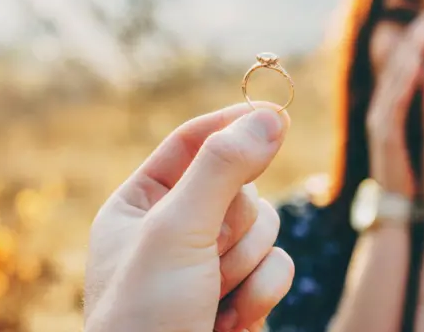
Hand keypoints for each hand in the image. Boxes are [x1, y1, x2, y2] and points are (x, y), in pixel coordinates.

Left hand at [84, 102, 293, 331]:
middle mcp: (178, 227)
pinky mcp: (243, 290)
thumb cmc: (146, 315)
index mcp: (142, 203)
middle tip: (205, 256)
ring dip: (246, 264)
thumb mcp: (175, 231)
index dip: (232, 124)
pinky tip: (227, 321)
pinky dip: (260, 294)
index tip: (274, 113)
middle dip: (233, 225)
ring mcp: (213, 260)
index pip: (192, 142)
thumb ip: (222, 169)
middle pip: (241, 186)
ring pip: (268, 227)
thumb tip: (270, 117)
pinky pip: (280, 266)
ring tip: (210, 297)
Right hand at [366, 23, 423, 195]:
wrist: (406, 207)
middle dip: (414, 44)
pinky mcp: (383, 136)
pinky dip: (404, 84)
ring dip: (409, 56)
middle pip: (399, 70)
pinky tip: (418, 65)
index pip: (411, 74)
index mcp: (399, 113)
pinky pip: (394, 103)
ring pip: (395, 81)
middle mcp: (386, 114)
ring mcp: (382, 124)